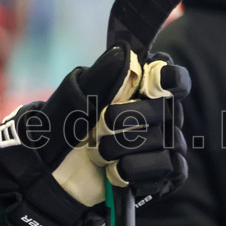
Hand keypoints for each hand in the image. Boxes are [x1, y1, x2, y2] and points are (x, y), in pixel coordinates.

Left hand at [0, 46, 189, 225]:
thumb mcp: (75, 98)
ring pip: (163, 140)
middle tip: (101, 125)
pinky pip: (166, 167)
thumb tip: (124, 52)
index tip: (152, 84)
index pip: (171, 78)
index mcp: (139, 90)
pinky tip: (114, 171)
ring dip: (122, 146)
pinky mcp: (164, 174)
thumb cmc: (66, 128)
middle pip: (165, 109)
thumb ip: (101, 76)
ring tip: (98, 152)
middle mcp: (159, 115)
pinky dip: (134, 169)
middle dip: (126, 118)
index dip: (168, 78)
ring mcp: (164, 144)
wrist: (54, 173)